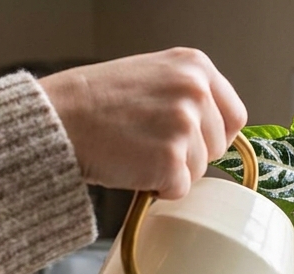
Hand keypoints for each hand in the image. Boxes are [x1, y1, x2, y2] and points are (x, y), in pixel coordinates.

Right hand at [38, 48, 247, 196]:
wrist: (59, 118)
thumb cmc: (97, 101)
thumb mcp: (153, 76)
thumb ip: (188, 95)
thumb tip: (218, 131)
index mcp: (195, 66)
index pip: (234, 116)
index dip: (213, 135)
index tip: (191, 140)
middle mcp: (195, 90)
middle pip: (218, 146)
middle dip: (190, 154)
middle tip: (148, 142)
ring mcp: (184, 124)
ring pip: (200, 170)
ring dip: (172, 171)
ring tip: (136, 149)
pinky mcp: (171, 159)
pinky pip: (179, 188)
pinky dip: (157, 186)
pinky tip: (132, 165)